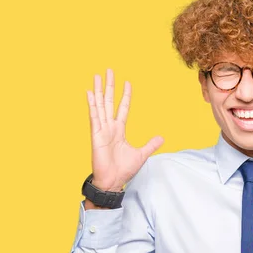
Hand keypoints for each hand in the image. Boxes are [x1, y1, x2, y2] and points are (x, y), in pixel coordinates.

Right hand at [86, 68, 163, 191]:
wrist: (112, 181)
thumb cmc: (123, 170)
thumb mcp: (141, 154)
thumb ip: (150, 144)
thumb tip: (162, 137)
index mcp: (119, 130)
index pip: (122, 108)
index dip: (125, 95)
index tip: (127, 83)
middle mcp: (109, 127)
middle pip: (109, 101)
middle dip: (110, 86)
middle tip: (109, 71)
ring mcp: (101, 129)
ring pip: (100, 105)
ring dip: (99, 90)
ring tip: (97, 76)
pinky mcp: (96, 134)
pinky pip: (94, 116)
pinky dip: (92, 104)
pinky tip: (90, 92)